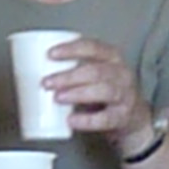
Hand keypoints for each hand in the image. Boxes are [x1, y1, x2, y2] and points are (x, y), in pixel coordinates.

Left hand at [40, 36, 153, 151]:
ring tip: (58, 98)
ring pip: (103, 91)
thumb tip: (35, 68)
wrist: (134, 118)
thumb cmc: (107, 91)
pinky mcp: (122, 117)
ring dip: (77, 94)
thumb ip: (74, 68)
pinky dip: (87, 120)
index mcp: (112, 58)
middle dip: (69, 76)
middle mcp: (121, 74)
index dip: (71, 49)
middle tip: (47, 82)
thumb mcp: (96, 73)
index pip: (93, 47)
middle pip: (95, 71)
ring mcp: (125, 96)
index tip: (50, 54)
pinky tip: (71, 120)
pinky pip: (105, 118)